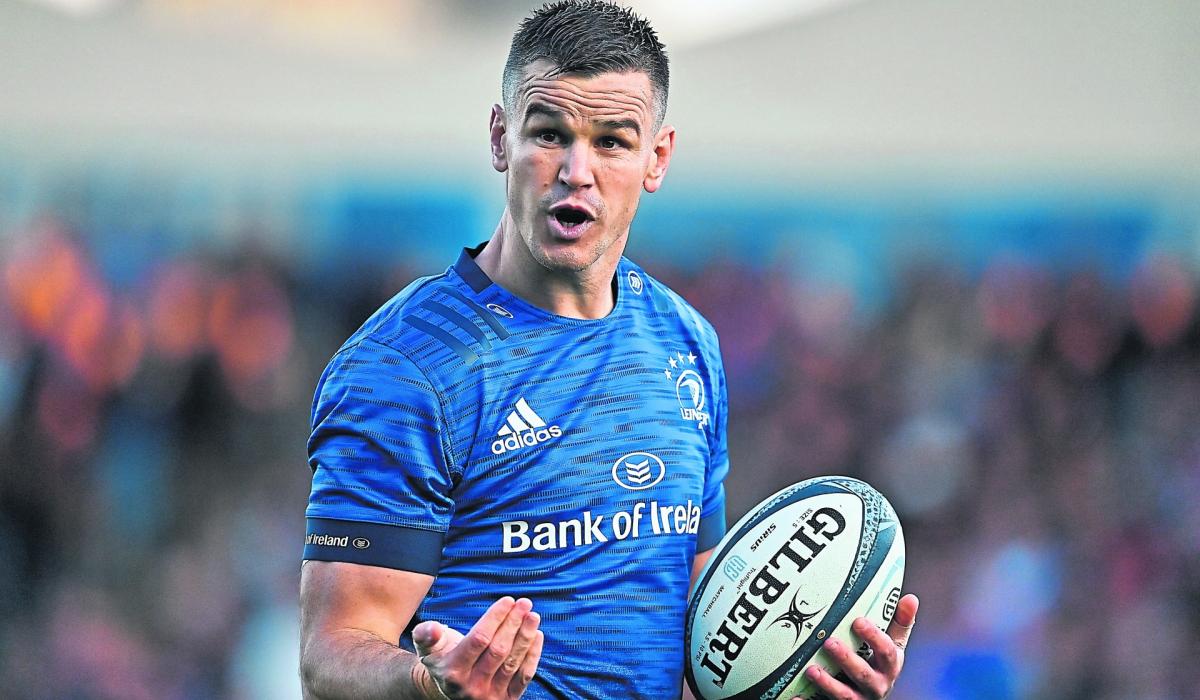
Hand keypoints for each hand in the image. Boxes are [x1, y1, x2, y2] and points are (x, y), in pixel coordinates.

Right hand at [412, 596, 543, 699]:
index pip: (479, 640)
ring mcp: (490, 696)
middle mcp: (471, 687)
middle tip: (525, 603)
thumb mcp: (428, 649)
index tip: (508, 600)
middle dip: (513, 624)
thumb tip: (433, 628)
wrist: (450, 691)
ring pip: (512, 663)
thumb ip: (426, 635)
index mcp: (452, 672)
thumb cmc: (442, 660)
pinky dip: (533, 655)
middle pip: (498, 650)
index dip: (495, 618)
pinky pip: (524, 677)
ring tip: (533, 616)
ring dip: (525, 637)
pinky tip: (536, 635)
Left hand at [798, 593, 918, 699]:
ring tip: (811, 670)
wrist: (869, 698)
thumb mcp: (893, 647)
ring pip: (845, 696)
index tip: (858, 621)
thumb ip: (900, 624)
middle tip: (829, 642)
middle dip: (847, 660)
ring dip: (828, 684)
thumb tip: (911, 598)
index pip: (888, 653)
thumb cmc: (879, 666)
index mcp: (889, 668)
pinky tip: (795, 697)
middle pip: (864, 675)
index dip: (874, 637)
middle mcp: (876, 686)